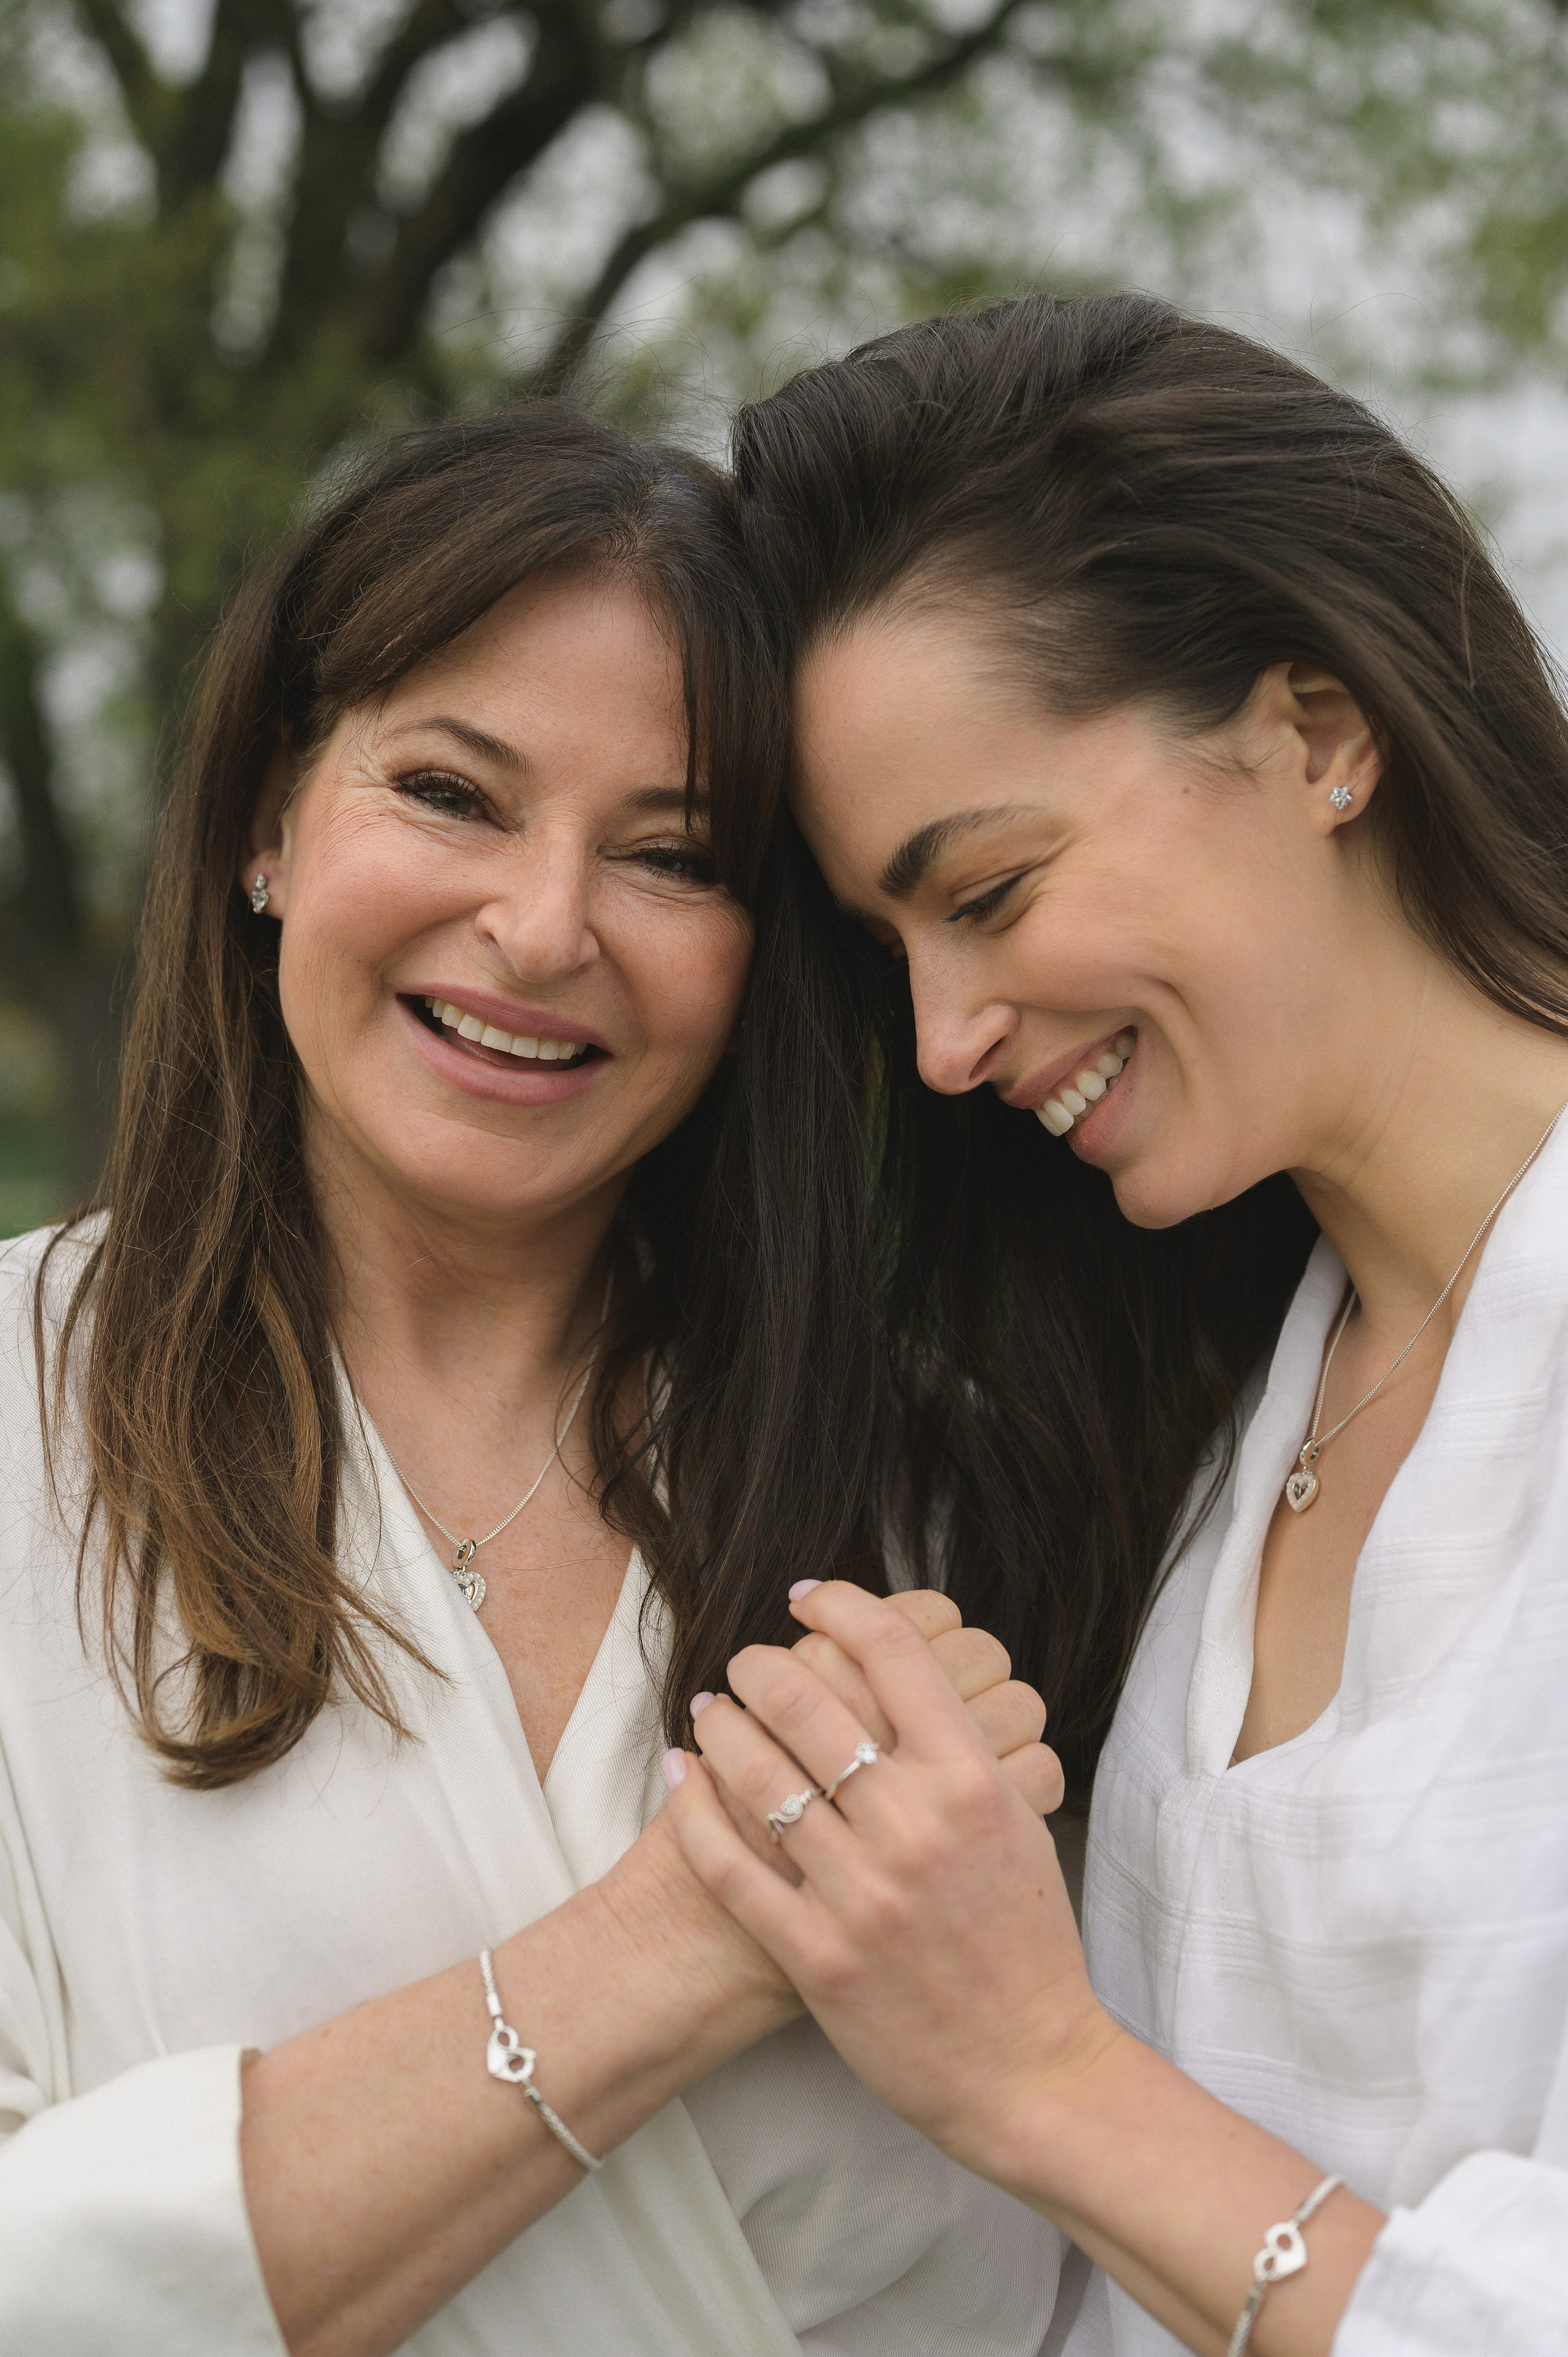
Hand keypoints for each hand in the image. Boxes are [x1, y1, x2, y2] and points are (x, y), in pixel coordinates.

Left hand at [665, 1580, 1104, 2181]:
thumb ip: (966, 1749)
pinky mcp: (815, 1956)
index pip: (895, 1652)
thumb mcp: (1018, 1823)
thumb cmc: (1027, 1942)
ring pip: (758, 1774)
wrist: (1030, 2067)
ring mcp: (861, 1893)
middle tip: (746, 1658)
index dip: (841, 1606)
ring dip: (721, 1725)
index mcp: (973, 1782)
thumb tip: (911, 1674)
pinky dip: (694, 1810)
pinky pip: (732, 1866)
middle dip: (761, 1662)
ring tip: (710, 1708)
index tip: (810, 1595)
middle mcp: (913, 1827)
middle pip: (809, 1700)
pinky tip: (682, 1776)